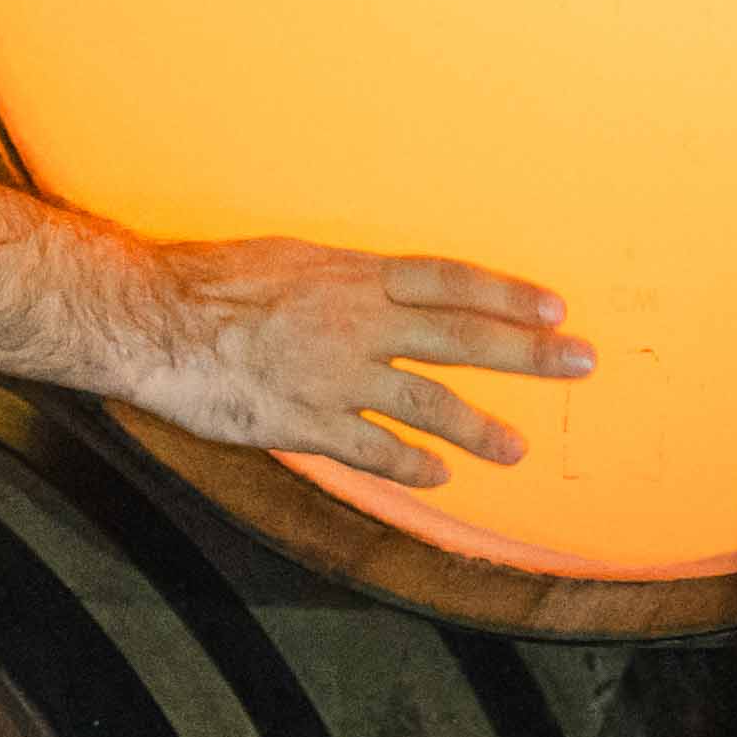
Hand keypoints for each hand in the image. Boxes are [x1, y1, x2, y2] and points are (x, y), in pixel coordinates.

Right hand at [115, 239, 591, 489]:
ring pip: (428, 405)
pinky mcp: (307, 423)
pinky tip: (438, 478)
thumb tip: (370, 285)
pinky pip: (372, 451)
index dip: (506, 295)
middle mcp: (358, 324)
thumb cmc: (209, 280)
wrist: (153, 319)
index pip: (450, 282)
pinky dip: (410, 466)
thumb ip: (336, 279)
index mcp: (354, 276)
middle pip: (462, 337)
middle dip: (527, 353)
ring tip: (519, 449)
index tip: (554, 309)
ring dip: (480, 429)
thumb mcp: (285, 258)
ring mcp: (337, 377)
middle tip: (582, 364)